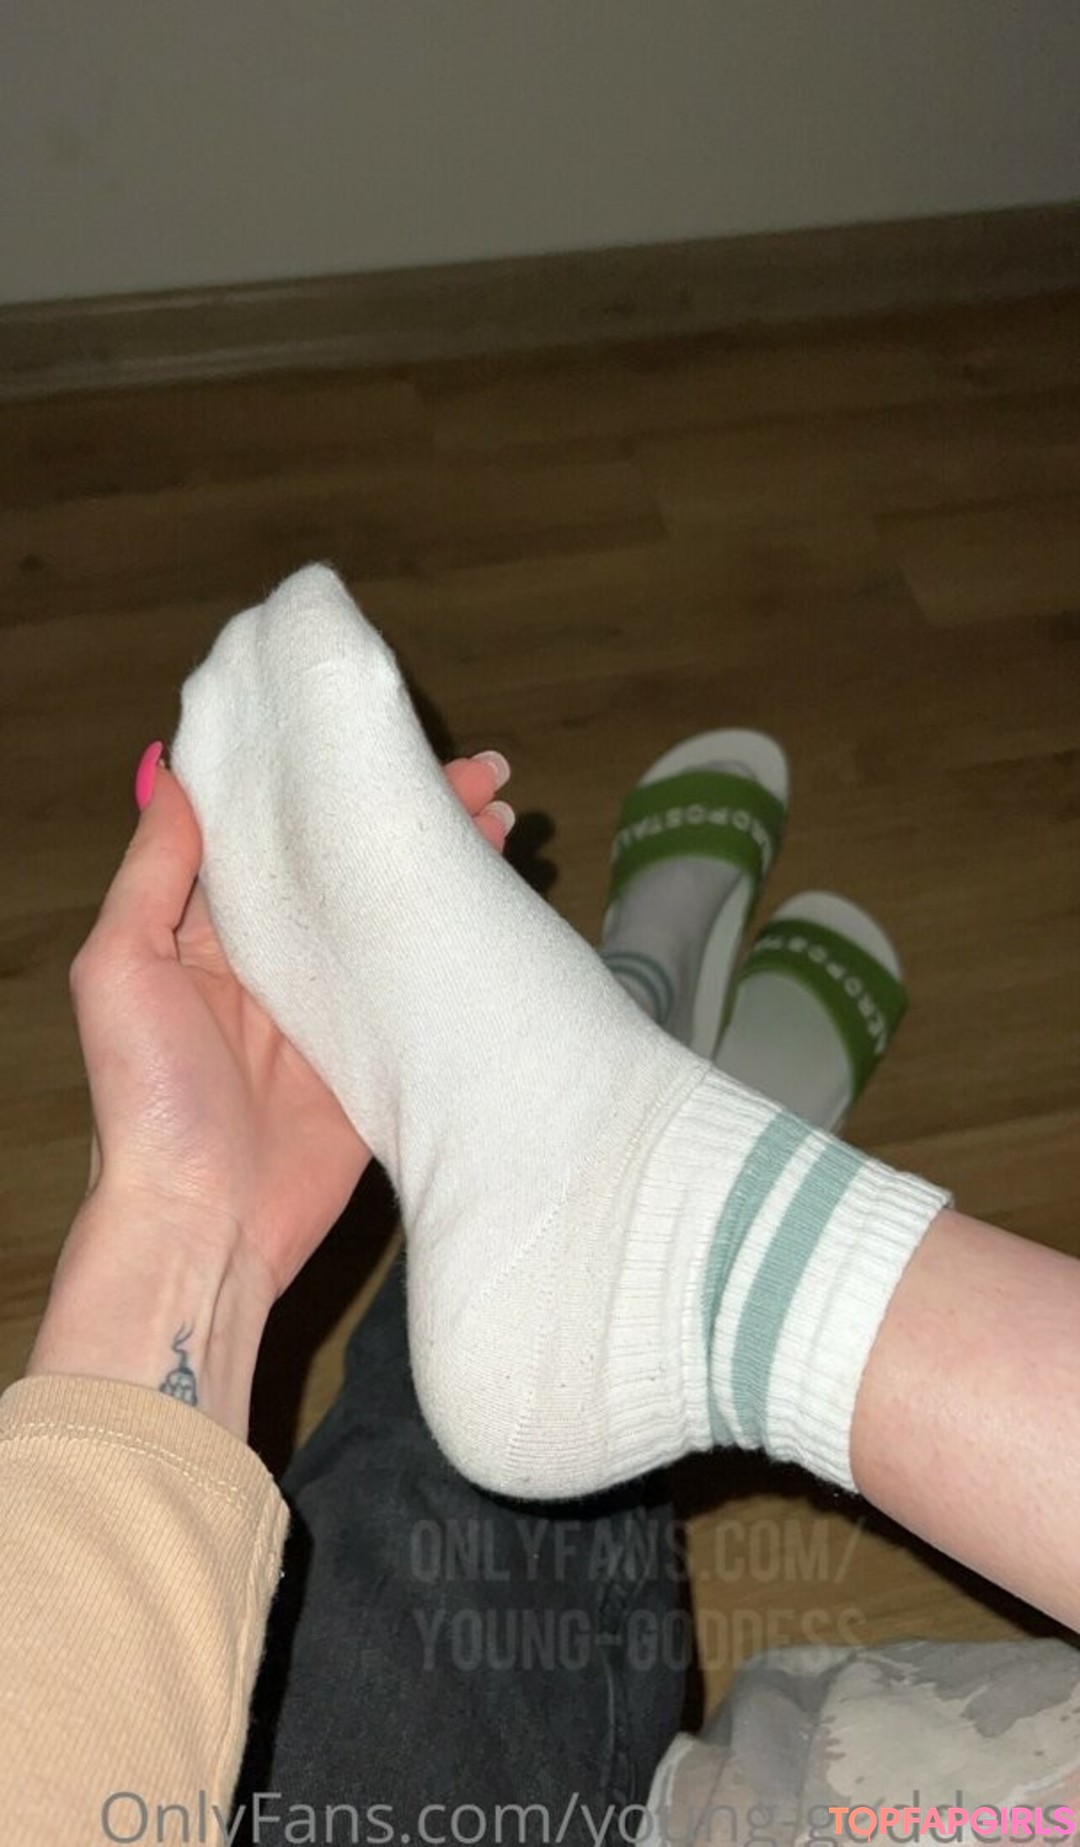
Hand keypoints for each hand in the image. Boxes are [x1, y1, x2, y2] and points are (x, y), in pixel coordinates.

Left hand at [27, 745, 512, 1432]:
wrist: (202, 1224)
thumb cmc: (147, 1098)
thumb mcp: (119, 967)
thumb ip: (155, 871)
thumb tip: (179, 769)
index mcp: (212, 928)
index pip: (280, 832)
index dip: (327, 782)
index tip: (378, 735)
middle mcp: (280, 956)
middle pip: (352, 863)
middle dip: (410, 814)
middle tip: (480, 772)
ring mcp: (337, 1003)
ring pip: (398, 910)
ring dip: (448, 862)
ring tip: (504, 817)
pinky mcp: (382, 1050)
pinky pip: (427, 980)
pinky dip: (465, 935)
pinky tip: (499, 895)